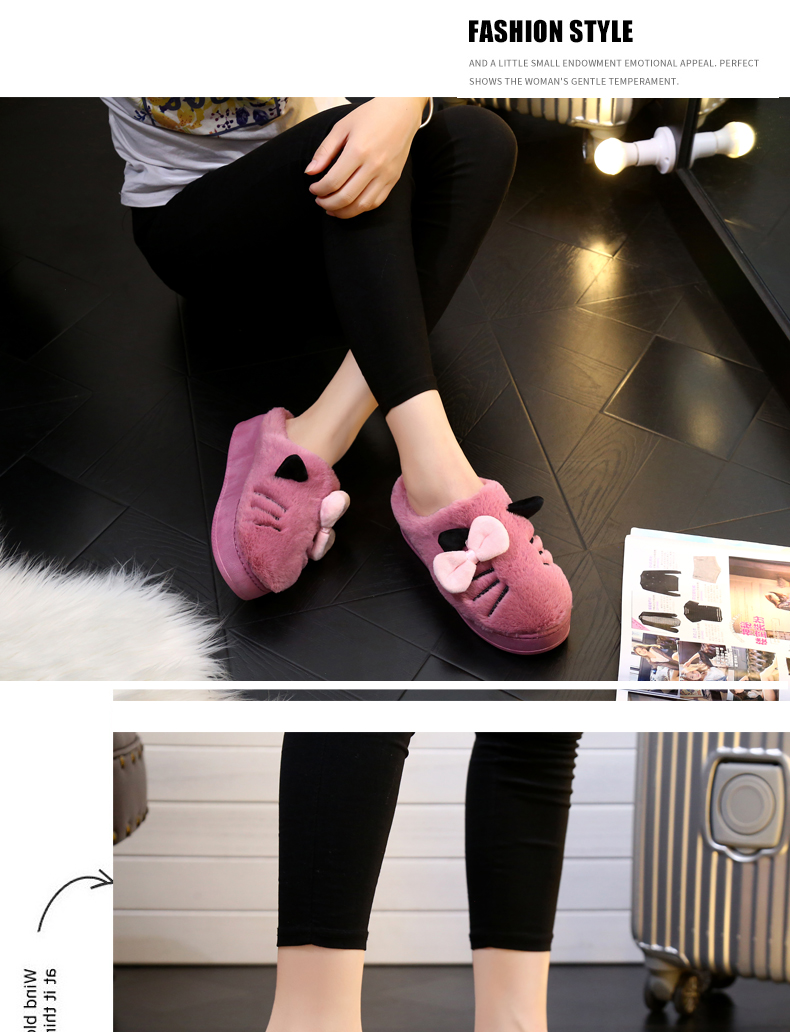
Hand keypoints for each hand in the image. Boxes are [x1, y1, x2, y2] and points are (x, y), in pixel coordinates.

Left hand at [306, 97, 427, 218]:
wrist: (402, 112)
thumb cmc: (370, 116)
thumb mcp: (342, 127)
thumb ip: (324, 151)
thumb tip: (310, 172)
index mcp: (358, 150)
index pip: (333, 181)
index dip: (319, 189)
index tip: (313, 188)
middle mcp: (373, 165)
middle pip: (346, 197)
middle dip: (328, 203)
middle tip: (319, 201)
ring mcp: (386, 175)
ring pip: (361, 205)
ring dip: (343, 212)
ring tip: (332, 208)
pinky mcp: (393, 179)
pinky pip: (376, 202)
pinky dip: (360, 209)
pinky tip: (350, 205)